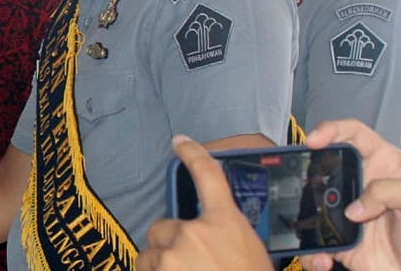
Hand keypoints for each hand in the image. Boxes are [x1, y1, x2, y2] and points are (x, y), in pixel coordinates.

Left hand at [137, 135, 272, 270]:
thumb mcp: (254, 258)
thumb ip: (229, 241)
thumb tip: (213, 240)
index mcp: (225, 224)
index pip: (208, 177)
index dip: (193, 155)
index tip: (180, 142)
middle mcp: (193, 232)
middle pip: (164, 228)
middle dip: (171, 247)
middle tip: (192, 270)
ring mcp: (170, 256)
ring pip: (150, 255)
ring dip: (161, 268)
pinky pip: (145, 270)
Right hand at [300, 119, 400, 270]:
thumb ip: (391, 191)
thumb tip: (354, 207)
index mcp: (379, 163)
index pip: (353, 134)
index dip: (332, 130)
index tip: (314, 141)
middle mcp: (356, 181)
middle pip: (322, 163)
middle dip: (305, 169)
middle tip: (298, 181)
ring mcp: (341, 207)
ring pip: (309, 200)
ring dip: (303, 213)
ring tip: (312, 230)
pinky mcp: (333, 234)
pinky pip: (313, 240)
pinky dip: (313, 252)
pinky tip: (325, 259)